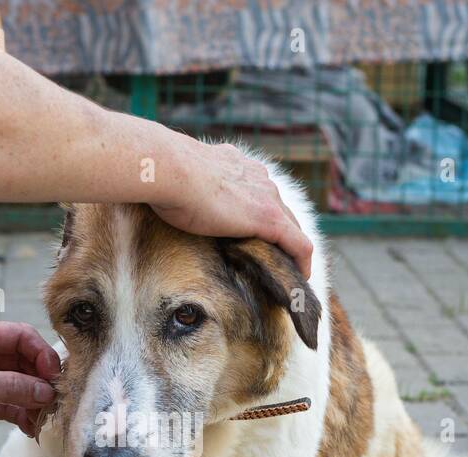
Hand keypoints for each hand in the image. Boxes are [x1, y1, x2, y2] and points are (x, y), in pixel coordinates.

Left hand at [0, 320, 59, 456]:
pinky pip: (8, 407)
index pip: (19, 336)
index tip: (53, 376)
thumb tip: (44, 391)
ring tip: (44, 418)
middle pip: (23, 362)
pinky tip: (30, 428)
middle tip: (56, 400)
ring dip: (33, 402)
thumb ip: (7, 387)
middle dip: (41, 381)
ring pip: (19, 387)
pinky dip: (21, 416)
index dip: (40, 353)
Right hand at [151, 141, 313, 278]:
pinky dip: (302, 262)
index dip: (261, 216)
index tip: (256, 234)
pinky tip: (300, 278)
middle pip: (281, 210)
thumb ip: (188, 190)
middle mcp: (258, 177)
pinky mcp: (270, 218)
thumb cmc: (165, 177)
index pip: (258, 194)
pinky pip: (298, 244)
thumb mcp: (181, 182)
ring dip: (291, 249)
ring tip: (289, 271)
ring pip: (292, 227)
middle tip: (280, 258)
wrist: (170, 169)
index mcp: (237, 166)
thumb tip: (171, 202)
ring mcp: (267, 197)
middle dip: (283, 234)